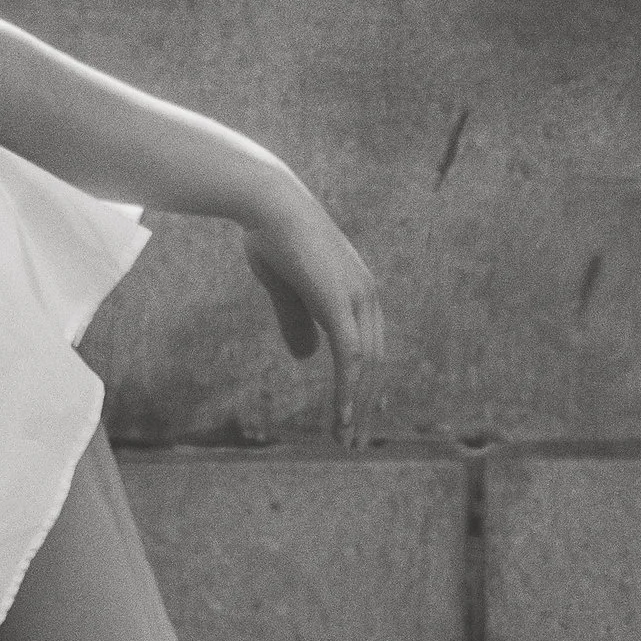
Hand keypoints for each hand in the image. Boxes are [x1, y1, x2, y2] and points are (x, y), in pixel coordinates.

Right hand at [243, 195, 385, 445]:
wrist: (266, 201)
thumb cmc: (271, 235)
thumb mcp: (286, 288)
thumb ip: (299, 321)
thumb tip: (307, 357)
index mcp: (357, 289)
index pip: (368, 347)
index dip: (361, 383)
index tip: (351, 414)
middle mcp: (367, 296)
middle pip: (374, 363)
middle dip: (364, 403)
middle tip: (351, 440)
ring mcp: (358, 298)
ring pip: (365, 366)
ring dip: (356, 406)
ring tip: (345, 439)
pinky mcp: (341, 303)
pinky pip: (350, 359)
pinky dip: (348, 391)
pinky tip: (342, 417)